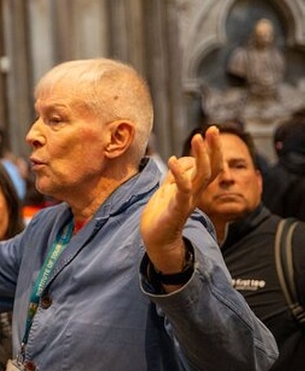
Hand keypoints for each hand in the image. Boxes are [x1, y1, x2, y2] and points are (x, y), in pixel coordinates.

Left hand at [141, 126, 222, 280]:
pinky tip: (171, 161)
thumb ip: (176, 175)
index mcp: (194, 188)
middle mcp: (195, 193)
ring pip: (202, 176)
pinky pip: (182, 190)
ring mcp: (187, 200)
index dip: (213, 149)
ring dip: (201, 156)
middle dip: (213, 148)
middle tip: (213, 129)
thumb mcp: (168, 189)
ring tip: (197, 138)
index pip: (211, 166)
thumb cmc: (162, 215)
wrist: (156, 240)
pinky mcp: (176, 208)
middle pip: (212, 168)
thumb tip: (182, 160)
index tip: (211, 131)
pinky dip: (179, 174)